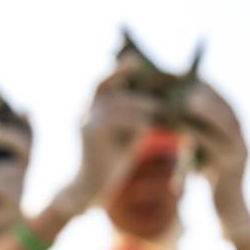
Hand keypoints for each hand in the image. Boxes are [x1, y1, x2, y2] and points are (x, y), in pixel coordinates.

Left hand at [0, 122, 30, 249]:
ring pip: (13, 168)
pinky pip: (4, 185)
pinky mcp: (17, 209)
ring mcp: (20, 196)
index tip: (21, 105)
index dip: (25, 124)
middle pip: (27, 148)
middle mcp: (20, 182)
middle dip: (11, 134)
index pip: (25, 143)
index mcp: (10, 173)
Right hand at [52, 67, 159, 216]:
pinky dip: (138, 121)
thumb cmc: (112, 160)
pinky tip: (149, 128)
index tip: (136, 61)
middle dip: (137, 87)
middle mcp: (87, 108)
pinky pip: (120, 119)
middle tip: (160, 93)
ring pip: (120, 103)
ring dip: (144, 106)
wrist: (92, 188)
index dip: (119, 69)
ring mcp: (87, 119)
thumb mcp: (128, 133)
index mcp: (94, 106)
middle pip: (111, 84)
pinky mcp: (92, 133)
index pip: (105, 79)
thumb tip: (162, 102)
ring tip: (161, 112)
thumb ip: (137, 115)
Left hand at [183, 82, 249, 237]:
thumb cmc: (212, 175)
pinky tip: (181, 126)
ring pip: (225, 124)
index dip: (204, 86)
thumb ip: (195, 127)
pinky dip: (198, 133)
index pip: (222, 100)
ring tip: (186, 98)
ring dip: (205, 109)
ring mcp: (240, 152)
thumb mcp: (204, 147)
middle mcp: (242, 137)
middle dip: (206, 93)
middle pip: (226, 108)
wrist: (230, 208)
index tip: (183, 73)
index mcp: (236, 128)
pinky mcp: (232, 167)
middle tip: (186, 80)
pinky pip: (214, 145)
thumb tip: (171, 104)